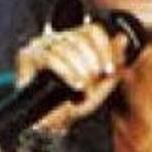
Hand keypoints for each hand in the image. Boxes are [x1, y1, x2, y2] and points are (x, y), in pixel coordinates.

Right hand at [14, 22, 128, 132]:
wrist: (54, 121)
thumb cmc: (75, 101)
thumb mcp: (102, 83)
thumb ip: (115, 62)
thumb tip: (123, 39)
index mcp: (76, 40)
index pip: (93, 30)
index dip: (104, 49)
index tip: (108, 70)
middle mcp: (58, 38)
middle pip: (80, 38)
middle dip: (91, 63)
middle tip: (93, 81)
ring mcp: (41, 45)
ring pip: (66, 47)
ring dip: (79, 70)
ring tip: (82, 87)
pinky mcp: (28, 55)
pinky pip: (49, 57)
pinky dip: (66, 72)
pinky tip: (75, 84)